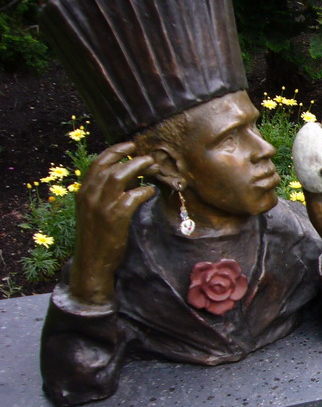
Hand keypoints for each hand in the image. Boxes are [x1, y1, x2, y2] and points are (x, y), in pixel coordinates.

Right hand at [69, 141, 155, 305]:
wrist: (92, 261)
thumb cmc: (96, 236)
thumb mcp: (92, 211)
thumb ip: (103, 194)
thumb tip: (124, 178)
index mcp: (83, 192)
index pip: (97, 163)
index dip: (114, 151)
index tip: (130, 145)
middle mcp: (89, 195)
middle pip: (110, 166)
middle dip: (130, 157)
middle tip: (148, 157)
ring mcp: (101, 206)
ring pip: (118, 176)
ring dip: (138, 168)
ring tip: (153, 166)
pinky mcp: (115, 217)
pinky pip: (132, 197)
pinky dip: (144, 191)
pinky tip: (151, 191)